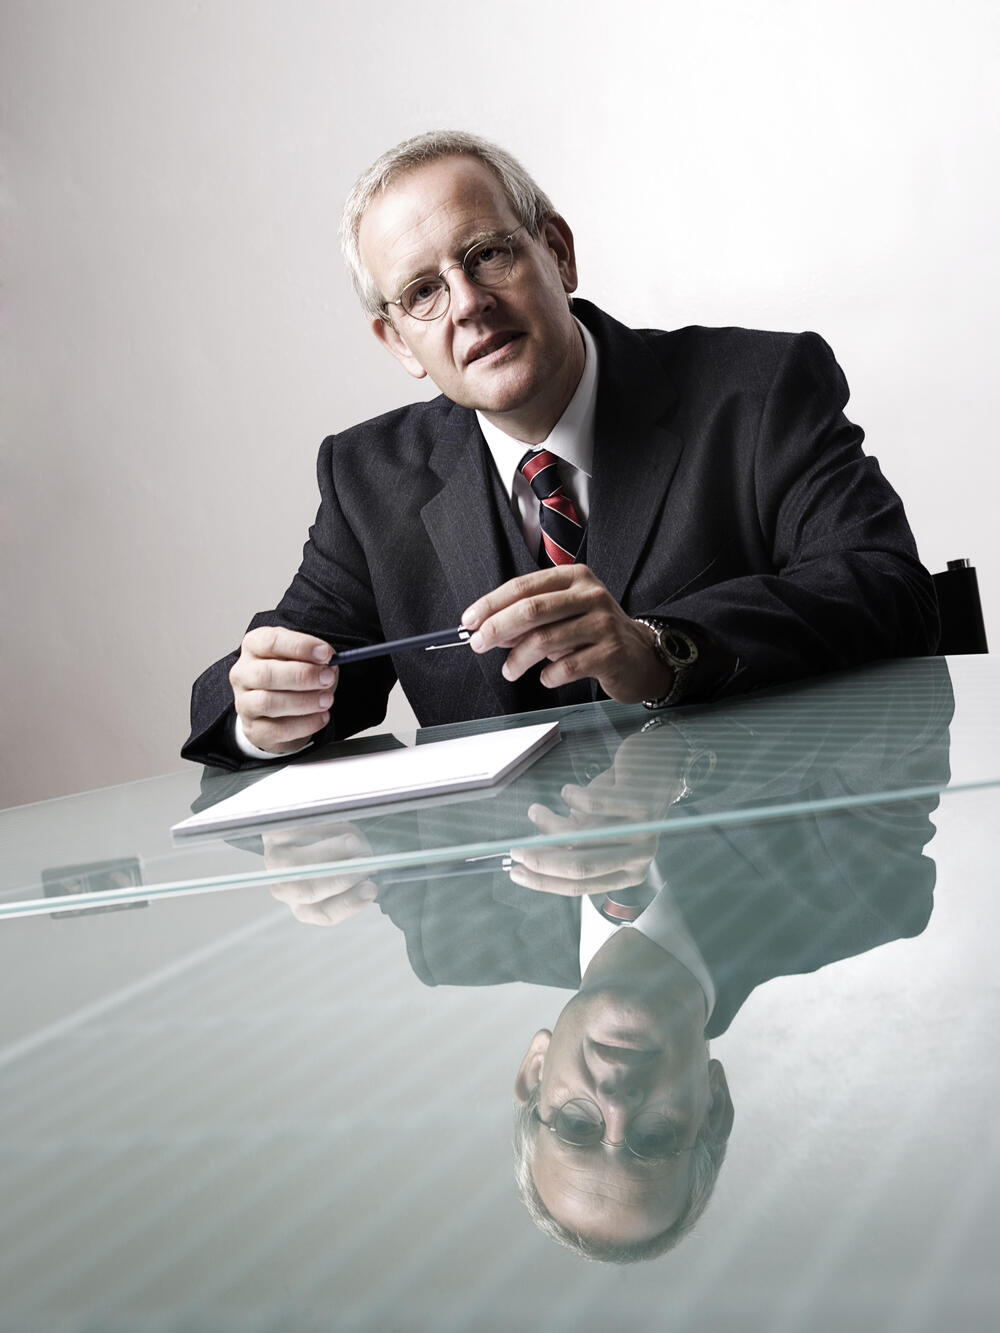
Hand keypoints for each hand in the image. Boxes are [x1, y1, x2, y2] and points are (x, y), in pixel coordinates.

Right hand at [230, 627, 335, 754]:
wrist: (279, 711)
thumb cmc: (293, 678)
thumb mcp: (305, 659)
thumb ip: (316, 658)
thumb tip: (329, 664)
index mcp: (254, 647)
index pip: (270, 641)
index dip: (300, 646)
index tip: (326, 654)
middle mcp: (243, 674)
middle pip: (266, 674)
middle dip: (303, 676)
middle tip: (328, 678)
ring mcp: (245, 703)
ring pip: (268, 703)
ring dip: (304, 701)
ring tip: (327, 700)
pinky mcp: (254, 730)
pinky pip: (278, 730)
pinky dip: (305, 724)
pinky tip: (321, 717)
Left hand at [263, 823, 377, 926]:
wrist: (314, 826)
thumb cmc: (340, 853)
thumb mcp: (352, 870)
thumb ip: (359, 876)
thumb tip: (368, 871)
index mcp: (306, 907)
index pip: (324, 913)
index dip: (349, 903)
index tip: (371, 888)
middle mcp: (285, 888)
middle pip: (305, 891)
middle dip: (339, 877)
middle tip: (364, 861)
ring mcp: (275, 861)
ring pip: (297, 864)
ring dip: (332, 850)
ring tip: (354, 840)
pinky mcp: (272, 835)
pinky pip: (296, 834)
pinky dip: (322, 829)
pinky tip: (339, 824)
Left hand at [461, 565, 671, 703]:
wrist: (641, 656)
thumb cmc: (594, 632)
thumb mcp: (563, 615)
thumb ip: (529, 618)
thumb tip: (488, 629)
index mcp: (574, 577)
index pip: (523, 587)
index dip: (491, 604)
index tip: (469, 621)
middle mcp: (590, 595)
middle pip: (531, 609)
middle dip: (497, 628)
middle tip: (479, 644)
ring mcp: (603, 623)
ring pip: (545, 640)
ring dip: (518, 660)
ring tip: (509, 671)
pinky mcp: (611, 653)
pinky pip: (566, 667)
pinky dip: (548, 676)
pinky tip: (546, 678)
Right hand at [508, 800, 660, 896]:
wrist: (658, 766)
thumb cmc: (621, 802)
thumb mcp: (595, 832)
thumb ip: (570, 846)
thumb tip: (528, 855)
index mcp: (628, 874)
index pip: (581, 886)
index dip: (544, 881)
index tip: (516, 872)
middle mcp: (639, 859)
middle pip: (581, 866)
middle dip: (541, 859)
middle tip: (516, 848)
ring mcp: (643, 833)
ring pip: (584, 836)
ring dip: (550, 824)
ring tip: (535, 810)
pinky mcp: (642, 805)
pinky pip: (596, 804)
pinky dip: (574, 797)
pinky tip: (567, 792)